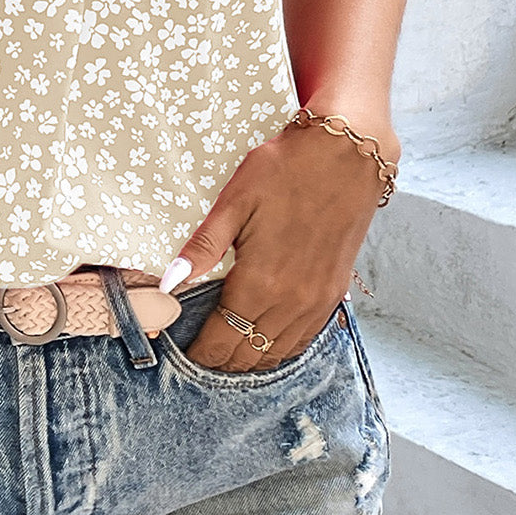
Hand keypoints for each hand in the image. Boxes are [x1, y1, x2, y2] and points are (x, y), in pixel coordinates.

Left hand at [163, 120, 391, 372]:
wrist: (347, 155)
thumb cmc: (285, 171)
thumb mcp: (234, 202)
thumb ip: (202, 248)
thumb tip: (168, 283)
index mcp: (260, 282)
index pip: (222, 340)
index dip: (199, 352)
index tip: (182, 351)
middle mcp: (292, 302)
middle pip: (249, 355)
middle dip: (220, 359)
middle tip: (199, 350)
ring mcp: (318, 301)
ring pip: (278, 353)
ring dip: (251, 357)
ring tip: (226, 348)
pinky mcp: (335, 293)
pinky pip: (304, 338)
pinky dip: (280, 346)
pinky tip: (264, 337)